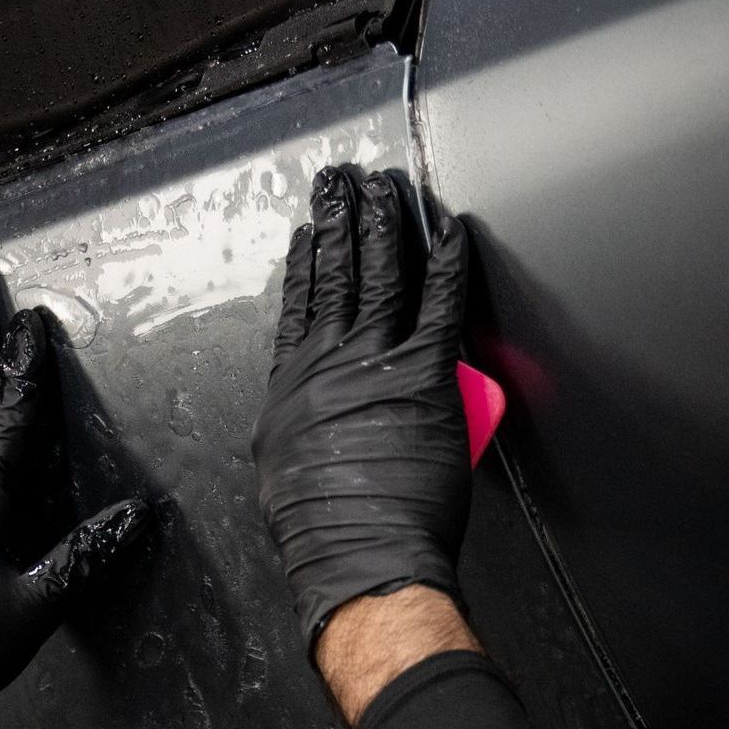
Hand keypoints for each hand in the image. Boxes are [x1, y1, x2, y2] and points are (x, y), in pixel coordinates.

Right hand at [251, 166, 471, 648]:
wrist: (354, 546)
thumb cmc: (319, 522)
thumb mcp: (281, 462)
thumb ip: (299, 421)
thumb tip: (313, 413)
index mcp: (294, 381)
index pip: (300, 302)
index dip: (305, 260)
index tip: (308, 229)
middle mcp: (328, 360)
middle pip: (337, 272)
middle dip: (341, 220)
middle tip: (344, 182)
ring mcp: (374, 361)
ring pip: (380, 273)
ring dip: (383, 224)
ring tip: (383, 188)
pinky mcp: (423, 373)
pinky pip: (438, 302)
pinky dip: (444, 261)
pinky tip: (447, 230)